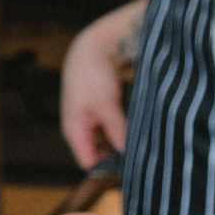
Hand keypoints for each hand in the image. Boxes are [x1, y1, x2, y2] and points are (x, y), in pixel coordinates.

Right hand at [60, 0, 144, 166]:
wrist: (92, 47)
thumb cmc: (92, 72)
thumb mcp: (106, 103)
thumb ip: (116, 129)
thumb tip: (127, 152)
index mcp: (74, 130)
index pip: (89, 163)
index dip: (107, 168)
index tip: (130, 167)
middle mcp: (80, 130)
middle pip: (98, 155)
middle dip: (117, 157)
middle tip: (141, 157)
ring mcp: (89, 122)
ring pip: (106, 144)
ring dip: (121, 144)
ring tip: (140, 142)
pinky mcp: (99, 115)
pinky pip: (110, 132)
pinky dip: (122, 132)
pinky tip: (136, 130)